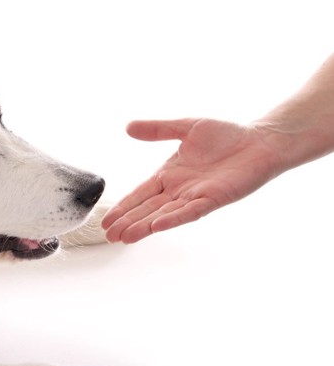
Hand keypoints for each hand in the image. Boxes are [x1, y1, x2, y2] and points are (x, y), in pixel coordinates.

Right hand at [101, 118, 281, 242]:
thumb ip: (158, 129)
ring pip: (163, 214)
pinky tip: (156, 227)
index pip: (140, 194)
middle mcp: (178, 189)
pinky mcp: (213, 199)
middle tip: (109, 236)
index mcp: (169, 175)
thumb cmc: (226, 135)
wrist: (259, 141)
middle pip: (147, 209)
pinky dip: (173, 219)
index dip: (123, 207)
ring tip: (125, 238)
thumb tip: (128, 127)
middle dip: (128, 222)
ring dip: (144, 226)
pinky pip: (189, 211)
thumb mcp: (185, 127)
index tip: (106, 220)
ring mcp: (195, 196)